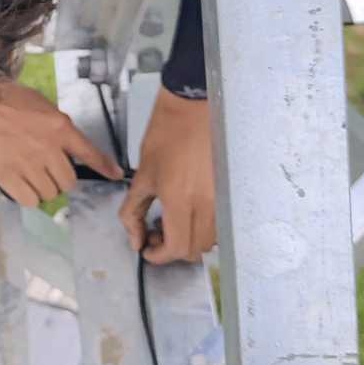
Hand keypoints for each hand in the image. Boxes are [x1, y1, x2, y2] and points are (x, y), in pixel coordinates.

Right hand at [0, 77, 122, 205]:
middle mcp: (48, 148)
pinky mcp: (8, 176)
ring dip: (44, 188)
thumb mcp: (40, 104)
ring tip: (31, 176)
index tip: (115, 175)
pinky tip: (21, 185)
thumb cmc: (3, 98)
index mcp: (59, 127)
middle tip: (48, 171)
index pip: (90, 153)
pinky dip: (28, 196)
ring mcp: (28, 164)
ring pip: (50, 193)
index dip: (105, 167)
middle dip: (61, 179)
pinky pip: (30, 200)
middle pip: (69, 182)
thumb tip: (67, 145)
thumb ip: (56, 126)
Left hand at [121, 88, 215, 263]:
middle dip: (171, 249)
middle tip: (153, 233)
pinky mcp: (229, 192)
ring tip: (168, 221)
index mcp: (181, 200)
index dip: (159, 256)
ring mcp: (222, 200)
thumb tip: (135, 239)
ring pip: (207, 240)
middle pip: (193, 250)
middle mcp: (206, 205)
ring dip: (186, 240)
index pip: (176, 248)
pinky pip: (217, 225)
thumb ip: (133, 212)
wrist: (194, 108)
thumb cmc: (165, 136)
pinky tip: (185, 211)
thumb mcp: (142, 176)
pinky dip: (200, 228)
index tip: (146, 249)